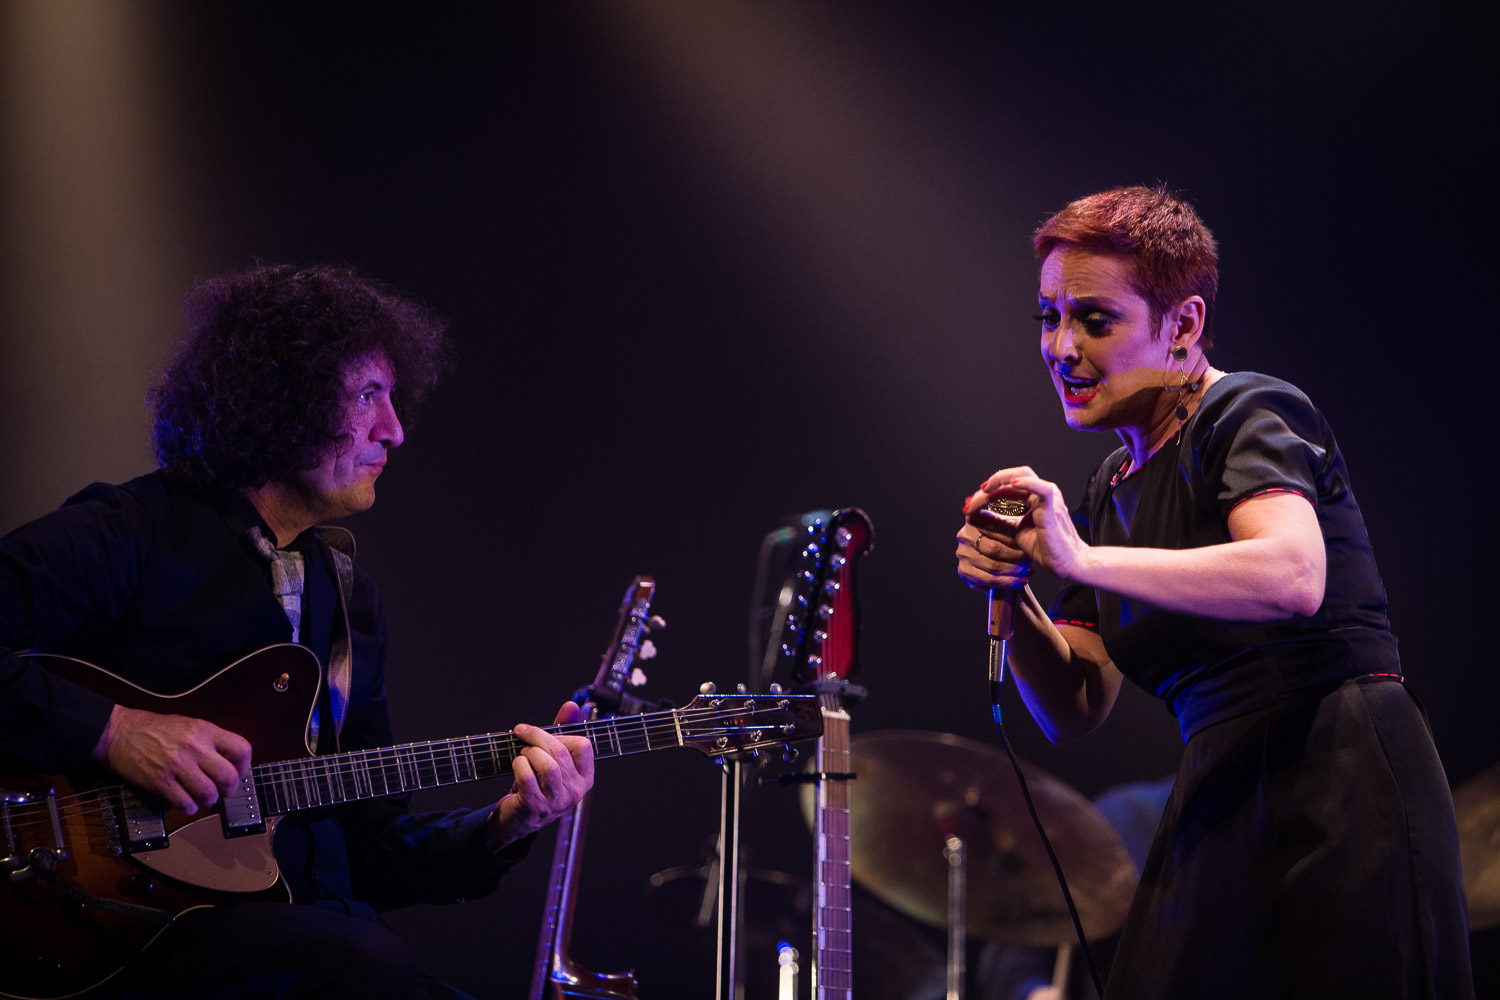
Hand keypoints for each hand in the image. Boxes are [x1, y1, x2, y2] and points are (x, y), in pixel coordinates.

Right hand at [92, 705, 252, 815]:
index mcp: (205, 731)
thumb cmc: (153, 729)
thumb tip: (229, 761)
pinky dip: (188, 808)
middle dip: (228, 789)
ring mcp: (177, 765)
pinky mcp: (160, 781)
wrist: (119, 732)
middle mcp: (195, 747)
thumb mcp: (189, 724)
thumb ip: (209, 741)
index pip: (242, 749)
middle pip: (228, 777)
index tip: (237, 772)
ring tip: (201, 797)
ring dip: (207, 801)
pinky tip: (184, 802)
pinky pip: (184, 803)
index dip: (243, 765)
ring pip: (208, 794)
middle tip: (222, 792)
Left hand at [485, 701, 594, 849]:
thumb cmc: (537, 784)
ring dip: (529, 752)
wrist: (517, 819)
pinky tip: (517, 765)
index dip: (561, 734)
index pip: (583, 746)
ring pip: (547, 765)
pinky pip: (527, 777)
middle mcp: (575, 791)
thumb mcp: (552, 759)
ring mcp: (556, 802)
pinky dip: (519, 764)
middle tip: (523, 734)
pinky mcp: (535, 807)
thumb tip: (572, 705)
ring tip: (523, 754)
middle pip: (560, 752)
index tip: (543, 733)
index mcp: (585, 778)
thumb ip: (563, 731)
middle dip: (537, 737)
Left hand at [960, 466, 1088, 582]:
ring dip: (1000, 481)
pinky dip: (1026, 483)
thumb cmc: (1045, 548)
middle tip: (972, 499)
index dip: (986, 494)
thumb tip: (971, 516)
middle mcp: (1041, 493)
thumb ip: (995, 523)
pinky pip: (1040, 488)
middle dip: (990, 484)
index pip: (1006, 486)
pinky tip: (1010, 485)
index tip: (968, 505)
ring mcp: (1048, 497)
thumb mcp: (1013, 533)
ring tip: (984, 492)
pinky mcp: (1052, 507)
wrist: (1066, 563)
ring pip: (1022, 476)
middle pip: (1012, 477)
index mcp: (1033, 497)